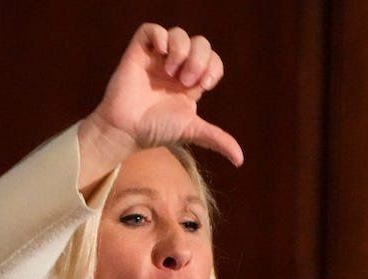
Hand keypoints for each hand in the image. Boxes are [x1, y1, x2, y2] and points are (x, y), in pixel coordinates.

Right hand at [78, 24, 242, 190]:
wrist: (127, 131)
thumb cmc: (156, 131)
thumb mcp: (192, 131)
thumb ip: (217, 139)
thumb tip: (240, 160)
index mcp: (191, 82)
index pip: (213, 59)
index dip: (214, 66)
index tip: (204, 85)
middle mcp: (176, 67)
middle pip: (200, 43)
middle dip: (199, 59)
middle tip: (186, 80)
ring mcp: (157, 58)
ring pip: (179, 33)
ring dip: (181, 50)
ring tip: (171, 72)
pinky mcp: (138, 53)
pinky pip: (151, 30)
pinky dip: (160, 37)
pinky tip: (160, 54)